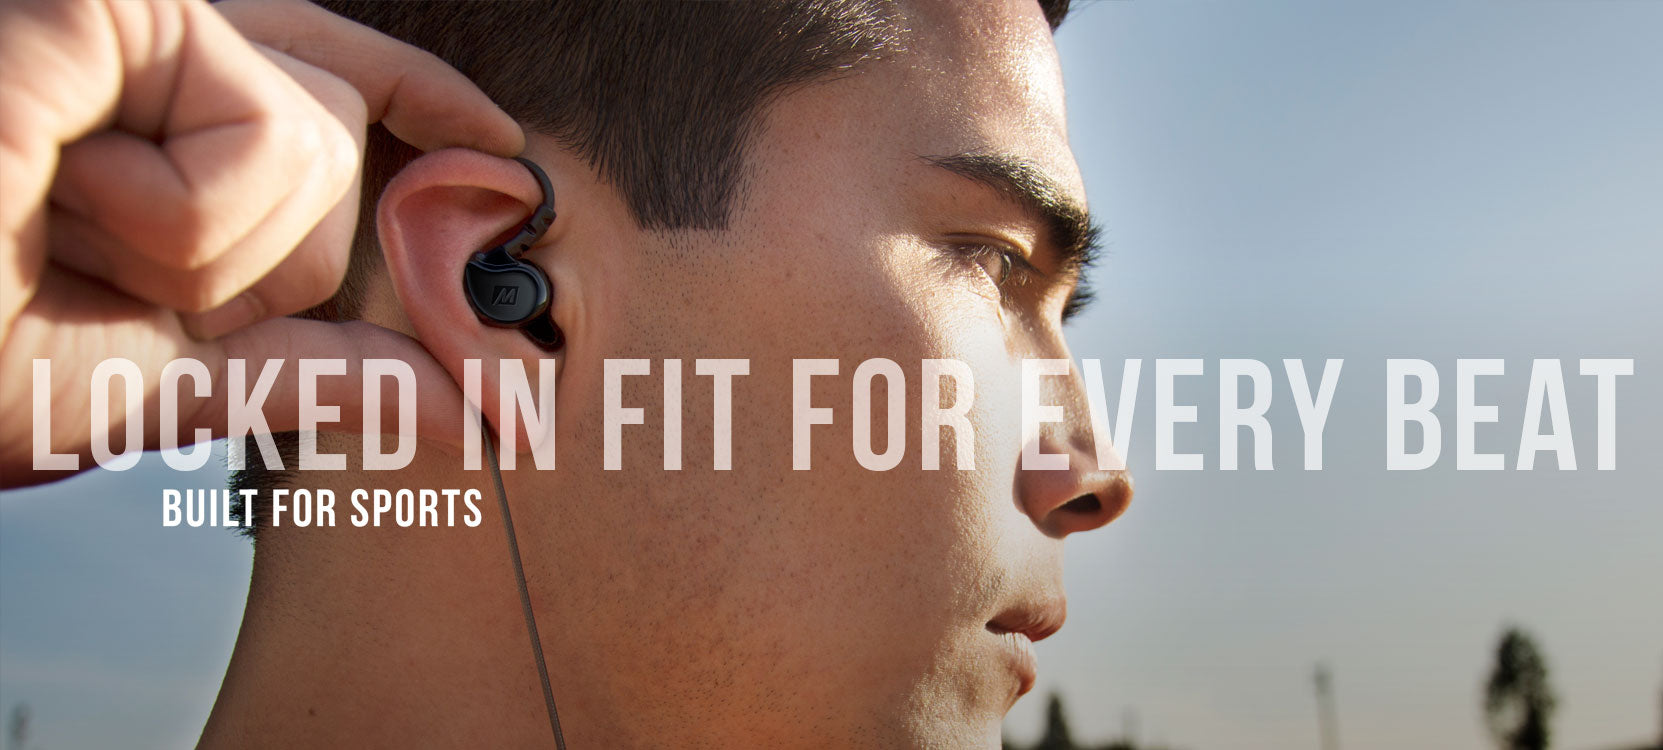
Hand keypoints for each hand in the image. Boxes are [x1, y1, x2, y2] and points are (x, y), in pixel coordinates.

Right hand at [0, 0, 519, 486]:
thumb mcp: (162, 378)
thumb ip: (317, 374)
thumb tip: (474, 408)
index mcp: (156, 129)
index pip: (329, 93)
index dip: (421, 106)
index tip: (500, 151)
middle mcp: (153, 59)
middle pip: (344, 154)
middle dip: (255, 260)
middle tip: (98, 261)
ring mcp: (140, 21)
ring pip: (321, 149)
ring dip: (203, 250)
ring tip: (58, 225)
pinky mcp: (120, 1)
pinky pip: (270, 138)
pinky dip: (185, 218)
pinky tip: (63, 189)